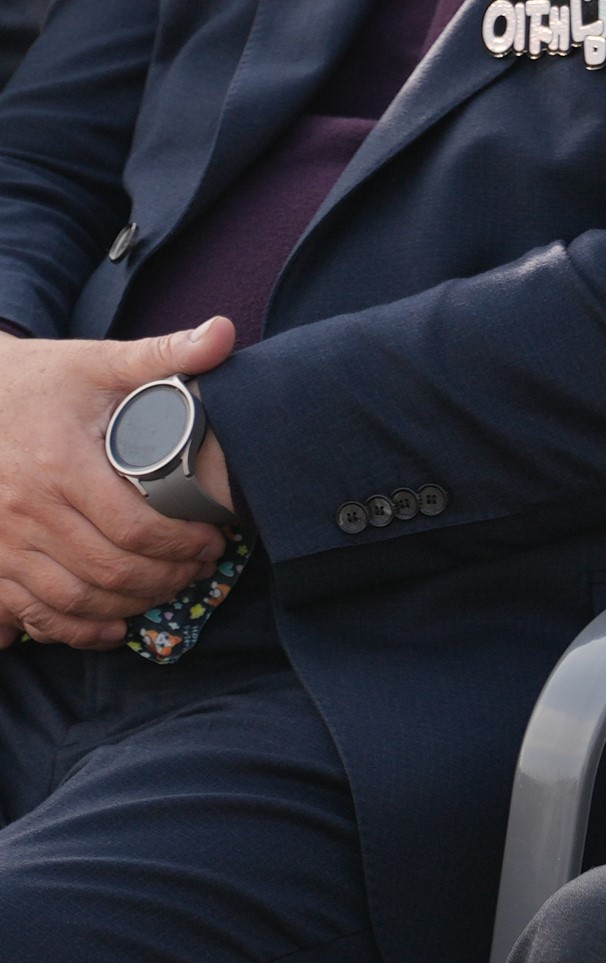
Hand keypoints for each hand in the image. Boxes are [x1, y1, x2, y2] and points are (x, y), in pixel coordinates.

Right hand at [0, 318, 234, 648]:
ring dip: (128, 608)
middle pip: (108, 571)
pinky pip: (28, 613)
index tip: (212, 541)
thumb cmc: (37, 382)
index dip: (181, 544)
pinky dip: (71, 630)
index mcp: (59, 465)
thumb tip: (225, 332)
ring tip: (166, 591)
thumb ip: (162, 353)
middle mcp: (24, 510)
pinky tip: (108, 628)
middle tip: (198, 569)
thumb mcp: (96, 362)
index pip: (133, 527)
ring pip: (71, 600)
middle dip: (166, 579)